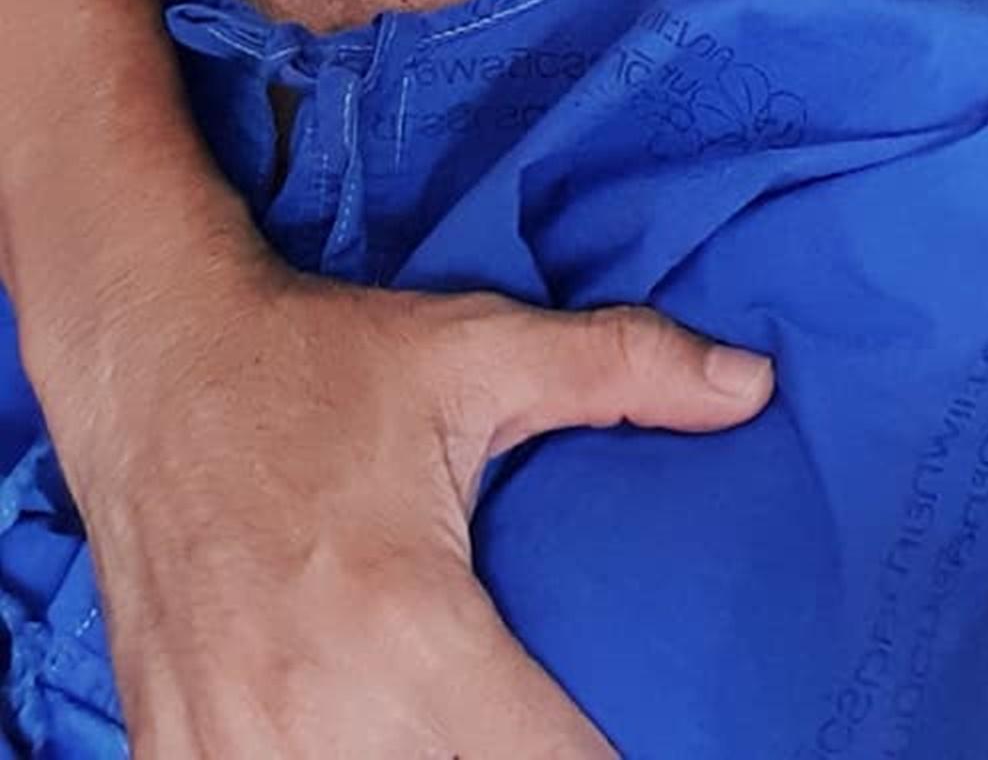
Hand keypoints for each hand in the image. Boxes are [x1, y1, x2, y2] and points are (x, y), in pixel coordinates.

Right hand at [42, 234, 773, 757]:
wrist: (150, 362)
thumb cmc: (317, 361)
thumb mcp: (473, 351)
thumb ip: (620, 368)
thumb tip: (752, 384)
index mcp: (405, 626)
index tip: (651, 743)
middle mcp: (313, 712)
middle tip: (553, 727)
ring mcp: (229, 746)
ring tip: (478, 731)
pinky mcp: (173, 752)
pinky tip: (368, 742)